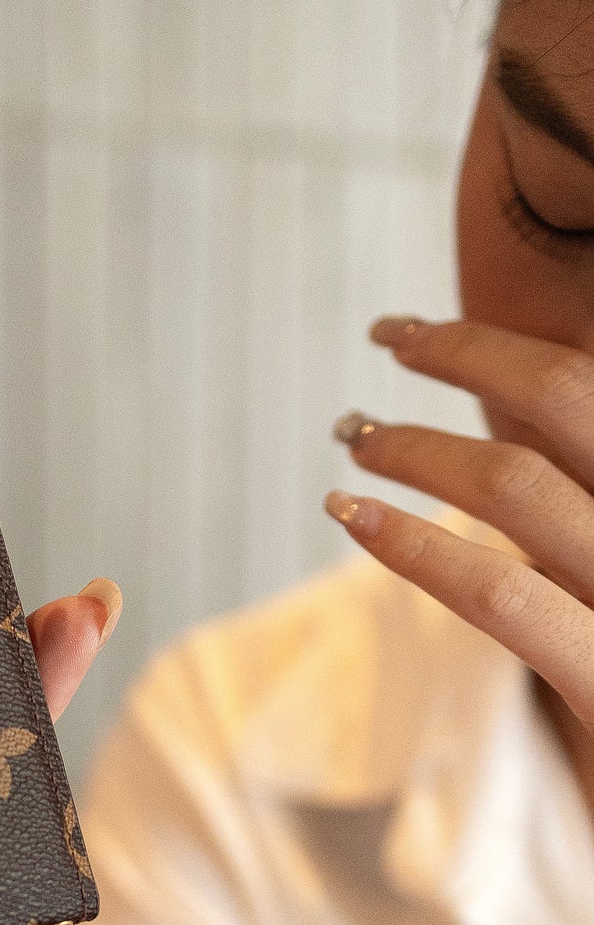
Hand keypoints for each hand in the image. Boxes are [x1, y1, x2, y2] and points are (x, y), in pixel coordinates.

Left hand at [327, 315, 593, 732]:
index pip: (589, 386)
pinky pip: (502, 594)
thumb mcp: (593, 589)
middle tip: (387, 338)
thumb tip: (499, 459)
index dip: (499, 345)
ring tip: (353, 436)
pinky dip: (415, 544)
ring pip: (517, 484)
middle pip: (569, 398)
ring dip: (416, 447)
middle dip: (466, 353)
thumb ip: (568, 514)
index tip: (419, 330)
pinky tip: (355, 516)